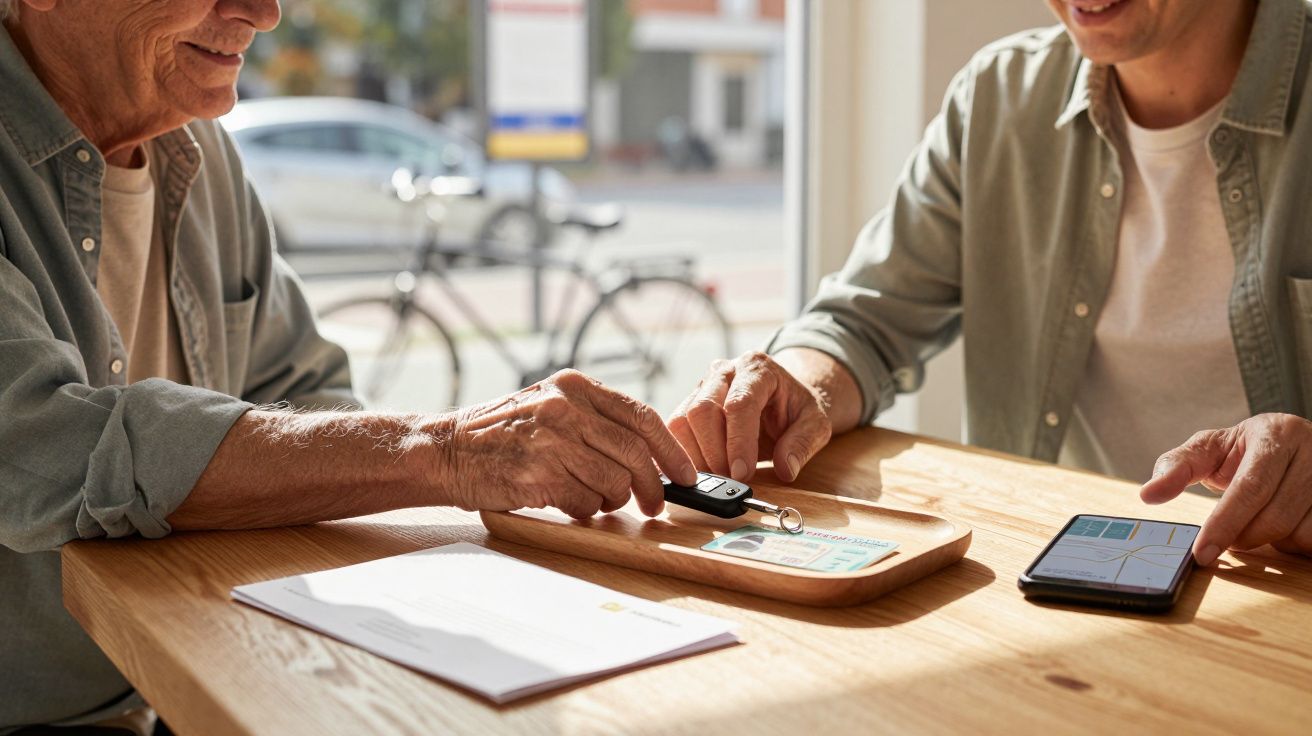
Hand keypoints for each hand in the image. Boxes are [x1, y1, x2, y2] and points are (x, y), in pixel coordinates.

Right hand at [444, 370, 696, 518]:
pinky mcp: (540, 475)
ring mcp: (553, 441)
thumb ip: (593, 418)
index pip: (642, 417)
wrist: (444, 449)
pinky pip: (585, 503)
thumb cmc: (498, 433)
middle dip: (653, 485)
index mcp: (575, 386)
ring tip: (592, 499)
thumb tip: (648, 453)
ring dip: (612, 501)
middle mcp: (567, 408)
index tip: (686, 474)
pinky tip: (566, 503)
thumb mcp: (548, 404)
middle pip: (636, 453)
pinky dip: (584, 511)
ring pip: (614, 482)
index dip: (672, 450)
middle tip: (654, 503)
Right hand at [668, 351, 832, 483]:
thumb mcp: (816, 423)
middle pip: (703, 410)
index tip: (742, 473)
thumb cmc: (796, 409)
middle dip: (714, 452)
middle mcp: (724, 371)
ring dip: (697, 456)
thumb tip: (786, 469)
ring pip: (682, 420)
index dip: (738, 442)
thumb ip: (804, 443)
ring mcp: (702, 386)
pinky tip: (704, 470)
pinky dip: (685, 455)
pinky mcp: (688, 402)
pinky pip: (675, 430)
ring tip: (720, 475)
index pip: (739, 404)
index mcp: (758, 369)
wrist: (782, 396)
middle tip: (732, 479)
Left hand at [1140, 413, 1311, 563]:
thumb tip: (1149, 494)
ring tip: (1264, 519)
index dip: (1224, 524)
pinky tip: (1289, 526)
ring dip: (1276, 541)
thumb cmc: (1245, 451)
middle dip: (1244, 537)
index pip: (1249, 488)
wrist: (1292, 447)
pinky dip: (1299, 543)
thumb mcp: (1209, 450)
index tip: (1202, 553)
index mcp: (1276, 433)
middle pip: (1275, 516)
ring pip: (1301, 533)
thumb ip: (1177, 467)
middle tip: (1228, 540)